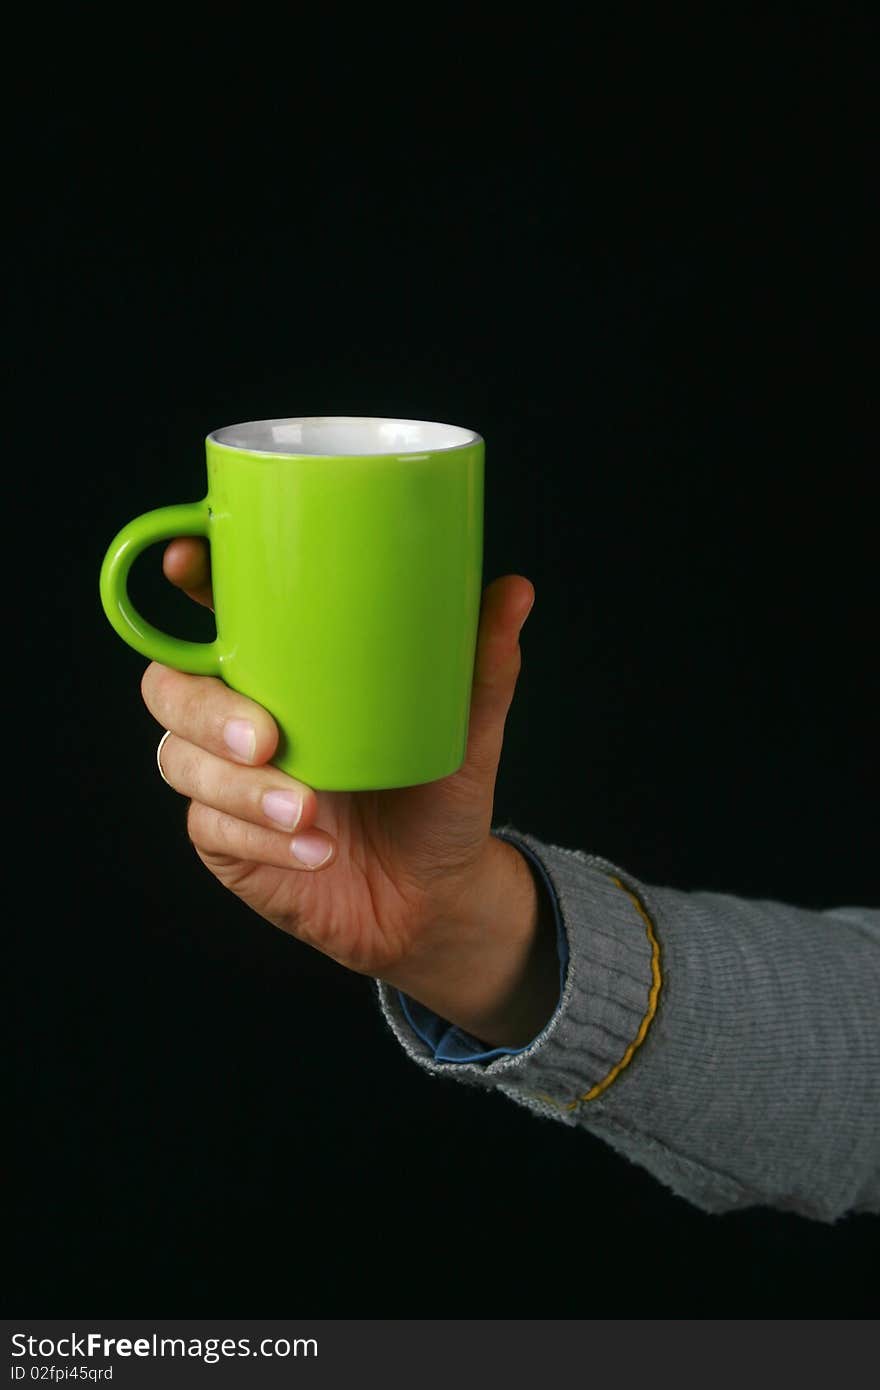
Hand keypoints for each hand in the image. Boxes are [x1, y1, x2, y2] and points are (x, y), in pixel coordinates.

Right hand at [141, 539, 558, 1046]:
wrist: (434, 896)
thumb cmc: (437, 798)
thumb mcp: (464, 732)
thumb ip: (481, 666)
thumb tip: (515, 591)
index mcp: (285, 668)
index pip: (219, 612)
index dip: (189, 576)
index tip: (186, 560)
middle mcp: (240, 713)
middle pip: (170, 687)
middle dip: (206, 710)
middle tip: (266, 739)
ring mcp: (224, 777)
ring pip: (180, 760)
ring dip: (239, 788)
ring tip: (306, 811)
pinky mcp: (223, 839)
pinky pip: (210, 828)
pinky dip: (259, 839)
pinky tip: (313, 852)